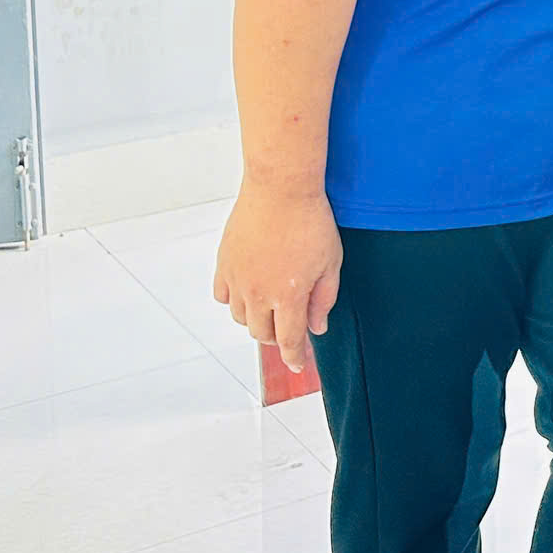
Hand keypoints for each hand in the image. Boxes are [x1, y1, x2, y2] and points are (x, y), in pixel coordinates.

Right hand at [212, 181, 342, 375]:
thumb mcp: (331, 262)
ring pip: (240, 317)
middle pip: (262, 332)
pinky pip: (222, 296)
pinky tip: (248, 291)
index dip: (294, 357)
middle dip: (277, 336)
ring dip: (256, 319)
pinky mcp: (224, 264)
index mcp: (288, 296)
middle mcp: (258, 293)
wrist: (280, 188)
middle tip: (289, 327)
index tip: (299, 365)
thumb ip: (323, 299)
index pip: (288, 340)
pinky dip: (234, 300)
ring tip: (270, 306)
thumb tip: (316, 327)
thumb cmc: (311, 221)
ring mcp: (237, 279)